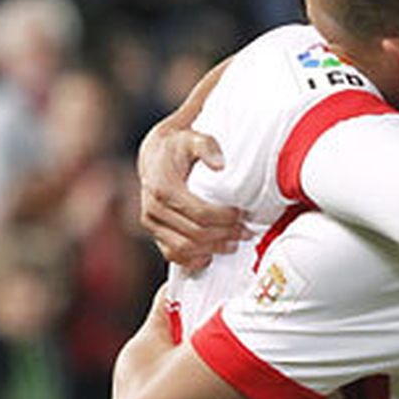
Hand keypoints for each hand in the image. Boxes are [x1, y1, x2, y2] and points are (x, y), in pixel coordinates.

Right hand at [137, 122, 243, 268]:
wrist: (156, 156)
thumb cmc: (179, 147)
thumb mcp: (193, 138)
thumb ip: (207, 146)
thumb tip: (220, 164)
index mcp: (163, 187)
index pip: (199, 212)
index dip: (225, 218)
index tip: (244, 215)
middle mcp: (153, 208)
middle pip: (194, 233)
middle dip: (225, 235)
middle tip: (247, 232)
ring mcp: (151, 223)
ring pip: (184, 248)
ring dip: (212, 249)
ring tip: (234, 244)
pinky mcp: (154, 233)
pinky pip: (172, 255)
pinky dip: (193, 260)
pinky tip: (212, 255)